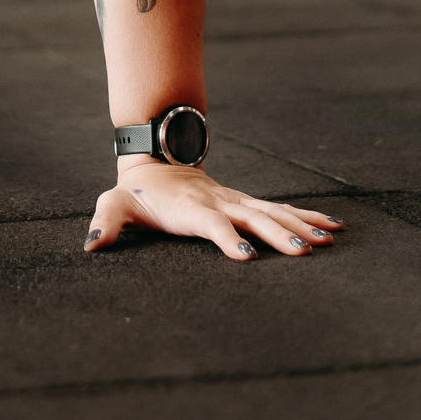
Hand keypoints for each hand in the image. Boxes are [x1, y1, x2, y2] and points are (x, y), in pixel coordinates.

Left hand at [83, 160, 344, 259]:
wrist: (157, 163)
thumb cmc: (138, 194)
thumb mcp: (115, 204)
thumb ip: (104, 222)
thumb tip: (89, 246)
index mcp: (190, 208)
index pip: (211, 223)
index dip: (226, 238)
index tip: (246, 257)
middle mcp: (219, 202)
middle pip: (252, 218)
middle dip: (278, 234)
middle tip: (304, 251)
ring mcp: (236, 201)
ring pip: (273, 212)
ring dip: (300, 225)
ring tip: (327, 240)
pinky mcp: (246, 204)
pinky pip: (280, 210)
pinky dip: (306, 217)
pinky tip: (331, 228)